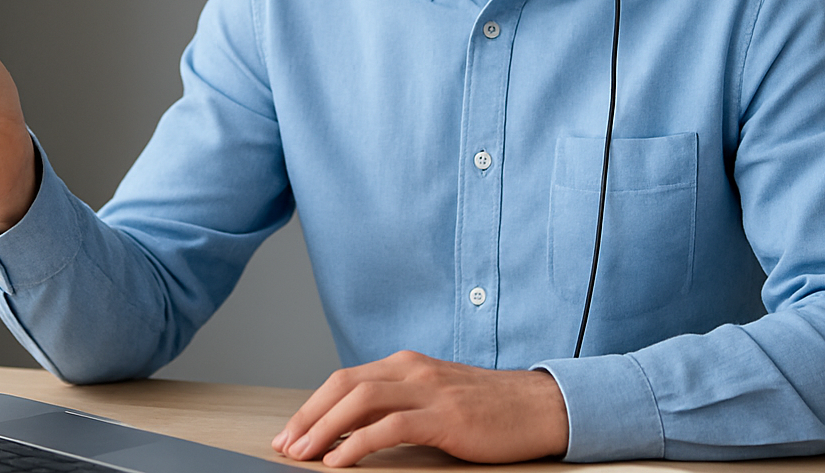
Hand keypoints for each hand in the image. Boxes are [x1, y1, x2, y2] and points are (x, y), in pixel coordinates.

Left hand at [270, 350, 567, 466]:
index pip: (345, 379)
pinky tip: (339, 461)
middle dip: (308, 416)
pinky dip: (357, 443)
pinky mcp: (444, 415)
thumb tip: (354, 430)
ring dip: (323, 429)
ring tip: (302, 454)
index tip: (291, 432)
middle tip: (284, 445)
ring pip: (360, 401)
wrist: (540, 407)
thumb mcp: (436, 399)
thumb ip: (400, 405)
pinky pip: (389, 427)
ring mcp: (428, 390)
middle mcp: (412, 369)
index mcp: (407, 364)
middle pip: (344, 385)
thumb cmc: (489, 409)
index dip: (313, 405)